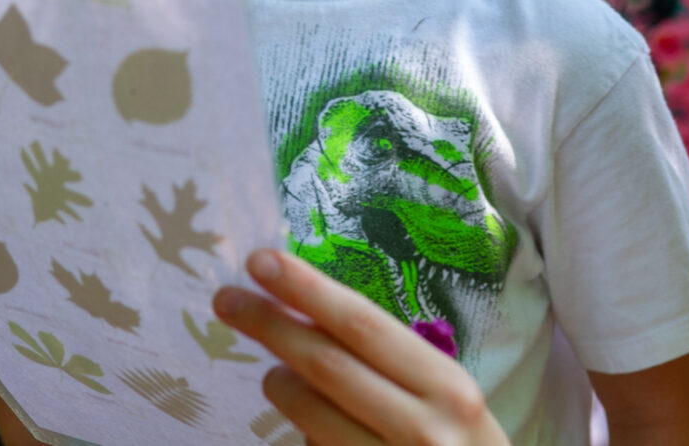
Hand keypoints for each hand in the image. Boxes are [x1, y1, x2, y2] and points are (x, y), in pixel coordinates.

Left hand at [213, 249, 510, 445]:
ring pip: (309, 415)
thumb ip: (394, 363)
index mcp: (448, 388)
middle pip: (326, 364)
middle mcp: (423, 429)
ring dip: (280, 384)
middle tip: (226, 297)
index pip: (363, 325)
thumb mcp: (448, 399)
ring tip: (274, 375)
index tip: (261, 261)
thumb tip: (310, 311)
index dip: (307, 289)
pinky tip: (304, 422)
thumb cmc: (462, 444)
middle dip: (269, 324)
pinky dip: (302, 431)